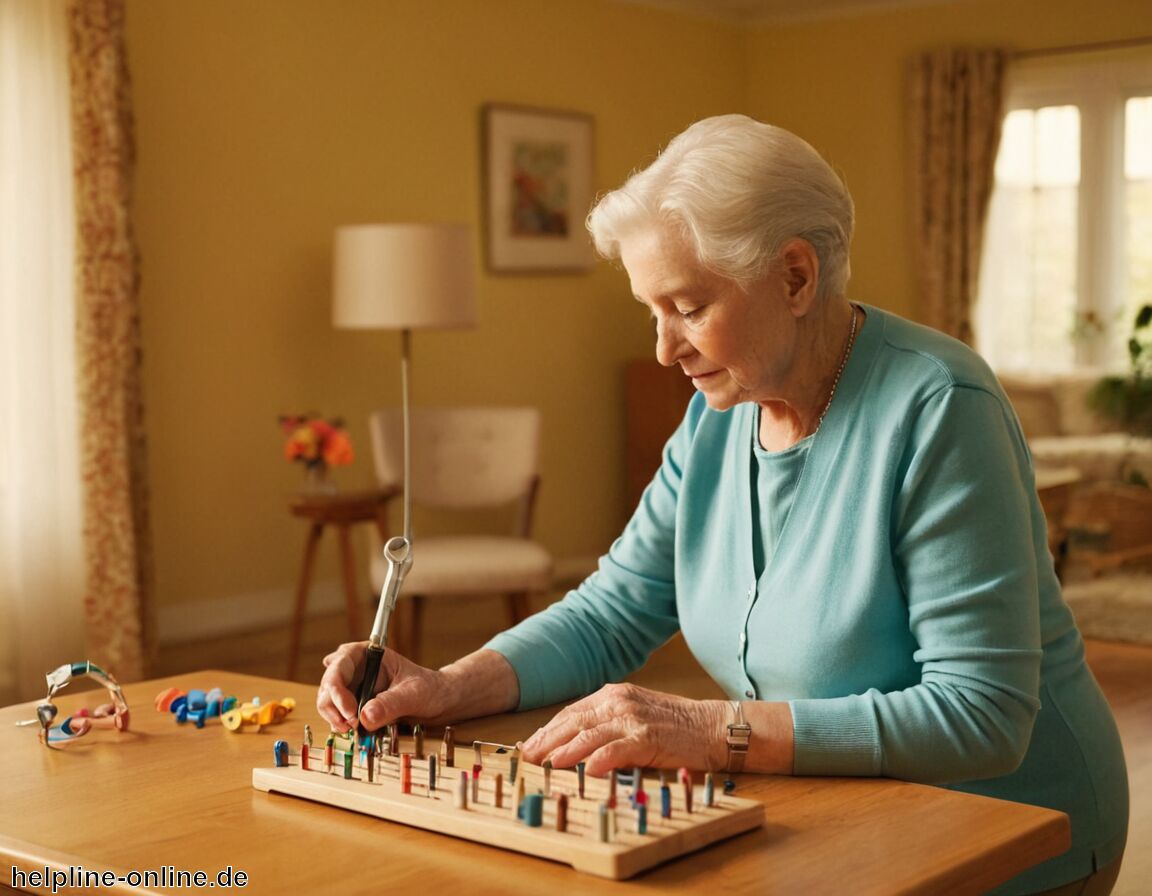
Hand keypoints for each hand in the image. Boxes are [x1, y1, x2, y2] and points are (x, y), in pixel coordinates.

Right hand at [316, 643, 520, 733]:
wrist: (439, 702)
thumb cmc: (430, 689)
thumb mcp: (414, 694)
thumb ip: (391, 703)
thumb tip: (365, 717)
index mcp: (370, 654)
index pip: (341, 663)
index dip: (337, 687)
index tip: (350, 712)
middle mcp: (357, 668)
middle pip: (329, 682)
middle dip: (332, 705)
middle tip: (349, 725)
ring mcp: (354, 686)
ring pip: (328, 699)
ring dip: (333, 716)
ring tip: (352, 730)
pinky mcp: (354, 704)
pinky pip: (337, 713)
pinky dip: (340, 723)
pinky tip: (353, 731)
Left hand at [518, 683, 727, 775]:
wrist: (712, 727)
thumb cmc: (675, 725)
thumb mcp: (635, 715)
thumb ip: (606, 725)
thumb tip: (573, 746)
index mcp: (614, 695)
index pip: (571, 713)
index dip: (548, 731)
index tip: (530, 747)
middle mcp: (620, 702)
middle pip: (573, 722)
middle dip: (547, 741)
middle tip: (527, 759)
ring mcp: (633, 719)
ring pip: (589, 735)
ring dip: (564, 752)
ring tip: (546, 766)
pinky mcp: (648, 738)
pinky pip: (616, 750)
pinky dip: (598, 760)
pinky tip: (584, 771)